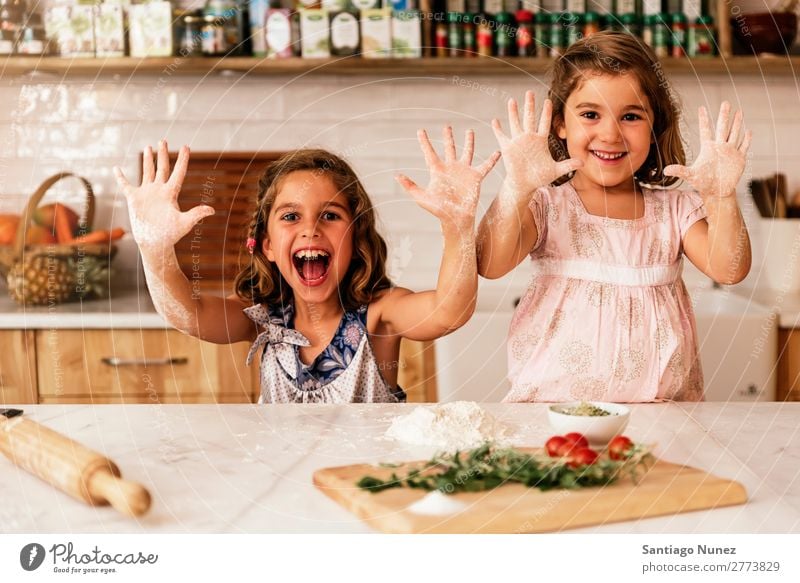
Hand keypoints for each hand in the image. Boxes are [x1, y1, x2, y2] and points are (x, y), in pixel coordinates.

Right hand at [114, 140, 214, 254]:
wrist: (154, 243)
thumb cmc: (170, 235)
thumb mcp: (184, 223)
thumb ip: (196, 214)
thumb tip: (212, 210)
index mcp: (171, 193)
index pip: (178, 173)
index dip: (183, 160)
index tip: (186, 146)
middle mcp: (159, 190)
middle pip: (162, 168)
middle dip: (163, 154)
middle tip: (164, 140)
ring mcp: (147, 193)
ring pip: (147, 172)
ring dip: (147, 160)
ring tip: (149, 147)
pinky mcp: (134, 199)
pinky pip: (126, 185)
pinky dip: (121, 177)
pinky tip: (116, 168)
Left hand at [396, 126, 499, 230]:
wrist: (456, 219)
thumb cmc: (438, 211)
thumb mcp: (422, 197)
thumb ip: (411, 186)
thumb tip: (397, 176)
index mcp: (438, 171)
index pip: (430, 153)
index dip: (424, 142)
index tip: (420, 131)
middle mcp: (451, 169)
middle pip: (449, 148)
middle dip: (448, 137)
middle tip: (447, 126)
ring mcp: (464, 172)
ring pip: (467, 153)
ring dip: (469, 142)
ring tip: (470, 131)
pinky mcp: (476, 178)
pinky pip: (485, 167)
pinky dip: (492, 160)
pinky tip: (498, 152)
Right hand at [492, 91, 582, 194]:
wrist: (525, 185)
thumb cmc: (539, 177)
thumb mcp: (556, 171)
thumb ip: (569, 165)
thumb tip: (583, 163)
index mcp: (540, 141)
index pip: (544, 123)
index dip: (546, 112)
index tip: (548, 101)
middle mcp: (529, 138)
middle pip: (529, 118)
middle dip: (529, 105)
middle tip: (529, 92)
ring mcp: (517, 142)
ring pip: (515, 123)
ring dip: (513, 112)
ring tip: (512, 101)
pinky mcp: (508, 148)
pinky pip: (501, 136)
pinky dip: (497, 129)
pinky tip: (495, 121)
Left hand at [664, 102, 751, 198]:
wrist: (717, 192)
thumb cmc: (702, 183)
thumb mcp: (690, 175)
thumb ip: (680, 170)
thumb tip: (665, 170)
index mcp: (708, 148)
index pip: (705, 130)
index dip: (704, 119)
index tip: (702, 107)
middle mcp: (719, 147)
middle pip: (722, 128)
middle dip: (724, 115)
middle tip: (725, 102)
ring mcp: (730, 152)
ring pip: (734, 134)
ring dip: (737, 123)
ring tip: (739, 111)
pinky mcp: (739, 159)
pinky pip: (744, 147)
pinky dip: (747, 140)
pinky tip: (749, 131)